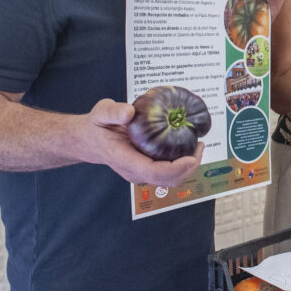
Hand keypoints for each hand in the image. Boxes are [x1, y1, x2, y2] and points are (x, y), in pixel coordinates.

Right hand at [85, 98, 203, 186]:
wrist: (90, 139)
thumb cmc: (96, 126)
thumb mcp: (100, 113)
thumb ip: (112, 111)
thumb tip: (129, 112)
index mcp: (124, 159)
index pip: (153, 171)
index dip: (175, 168)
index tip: (191, 157)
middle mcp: (135, 171)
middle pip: (167, 179)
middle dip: (189, 167)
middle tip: (200, 144)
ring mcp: (142, 172)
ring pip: (170, 178)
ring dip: (188, 166)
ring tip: (198, 145)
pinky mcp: (147, 168)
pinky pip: (168, 171)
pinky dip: (182, 162)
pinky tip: (188, 145)